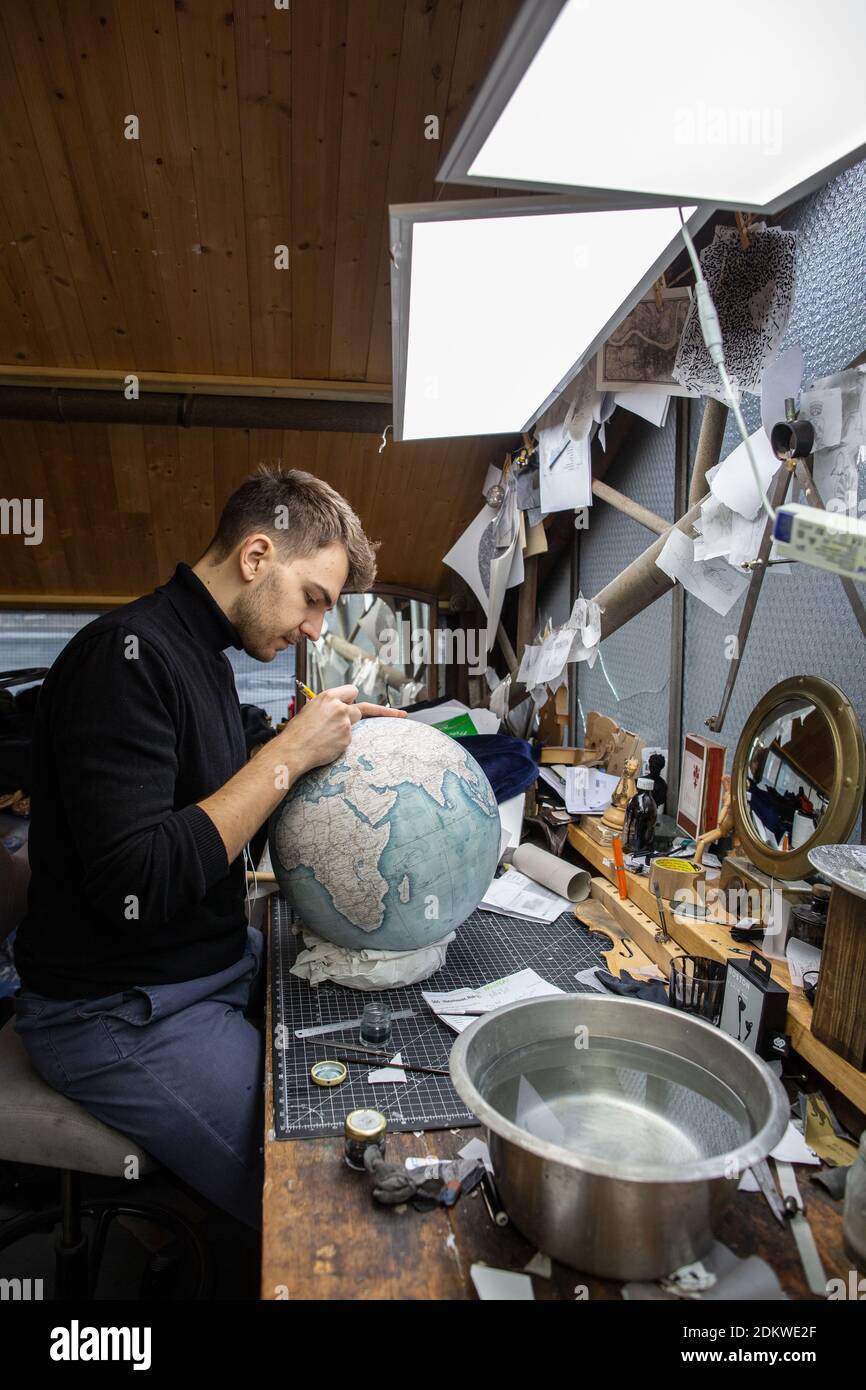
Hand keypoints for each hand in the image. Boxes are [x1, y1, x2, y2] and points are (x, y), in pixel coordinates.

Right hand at [279, 685, 406, 775]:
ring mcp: (345, 723)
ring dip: (343, 730)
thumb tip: (345, 707)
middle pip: (360, 708)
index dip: (355, 698)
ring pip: (353, 725)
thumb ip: (329, 706)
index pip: (352, 690)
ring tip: (323, 737)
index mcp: (329, 696)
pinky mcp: (347, 739)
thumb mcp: (311, 710)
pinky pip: (348, 740)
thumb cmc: (298, 731)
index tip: (381, 704)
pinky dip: (339, 743)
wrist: (293, 750)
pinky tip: (325, 745)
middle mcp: (340, 707)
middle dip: (356, 715)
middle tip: (388, 718)